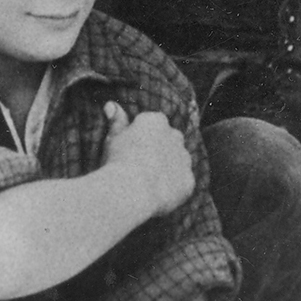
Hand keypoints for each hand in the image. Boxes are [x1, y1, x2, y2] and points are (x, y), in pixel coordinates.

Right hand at [100, 102, 194, 218]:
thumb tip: (111, 104)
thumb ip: (116, 121)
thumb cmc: (118, 161)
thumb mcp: (112, 139)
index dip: (140, 139)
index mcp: (155, 121)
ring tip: (148, 183)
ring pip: (178, 161)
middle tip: (140, 166)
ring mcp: (184, 158)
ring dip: (169, 168)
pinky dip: (174, 188)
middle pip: (169, 140)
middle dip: (159, 150)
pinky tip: (157, 196)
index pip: (151, 125)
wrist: (131, 191)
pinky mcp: (188, 180)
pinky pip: (182, 183)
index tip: (129, 152)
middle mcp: (175, 135)